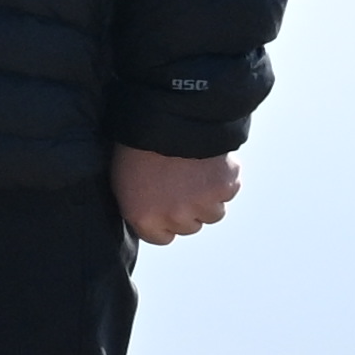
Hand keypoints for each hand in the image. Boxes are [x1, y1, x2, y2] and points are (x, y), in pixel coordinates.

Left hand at [113, 145, 242, 245]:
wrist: (165, 116)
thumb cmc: (138, 144)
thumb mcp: (124, 181)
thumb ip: (140, 207)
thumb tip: (152, 219)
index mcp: (144, 218)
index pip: (162, 238)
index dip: (165, 221)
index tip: (166, 204)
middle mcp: (175, 217)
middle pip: (191, 226)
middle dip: (188, 208)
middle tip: (180, 180)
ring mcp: (202, 204)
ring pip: (214, 212)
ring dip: (209, 195)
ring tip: (194, 169)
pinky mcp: (224, 187)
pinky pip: (230, 190)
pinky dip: (224, 176)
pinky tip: (209, 160)